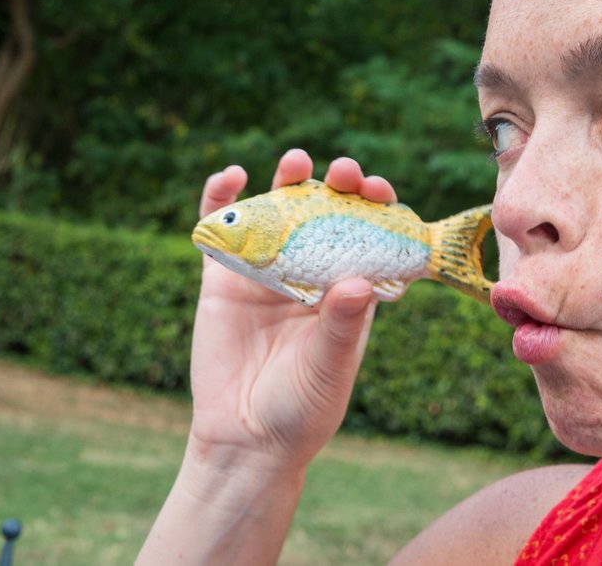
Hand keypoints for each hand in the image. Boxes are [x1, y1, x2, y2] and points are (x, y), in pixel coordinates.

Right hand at [186, 149, 396, 471]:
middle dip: (339, 186)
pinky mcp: (223, 278)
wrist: (245, 439)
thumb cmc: (303, 408)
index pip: (371, 234)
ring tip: (296, 162)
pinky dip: (222, 198)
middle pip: (328, 213)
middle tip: (343, 172)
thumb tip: (360, 282)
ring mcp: (267, 270)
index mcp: (350, 286)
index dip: (378, 207)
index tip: (379, 191)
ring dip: (288, 180)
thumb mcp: (330, 367)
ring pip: (279, 211)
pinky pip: (222, 229)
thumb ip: (342, 325)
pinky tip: (232, 177)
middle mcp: (312, 270)